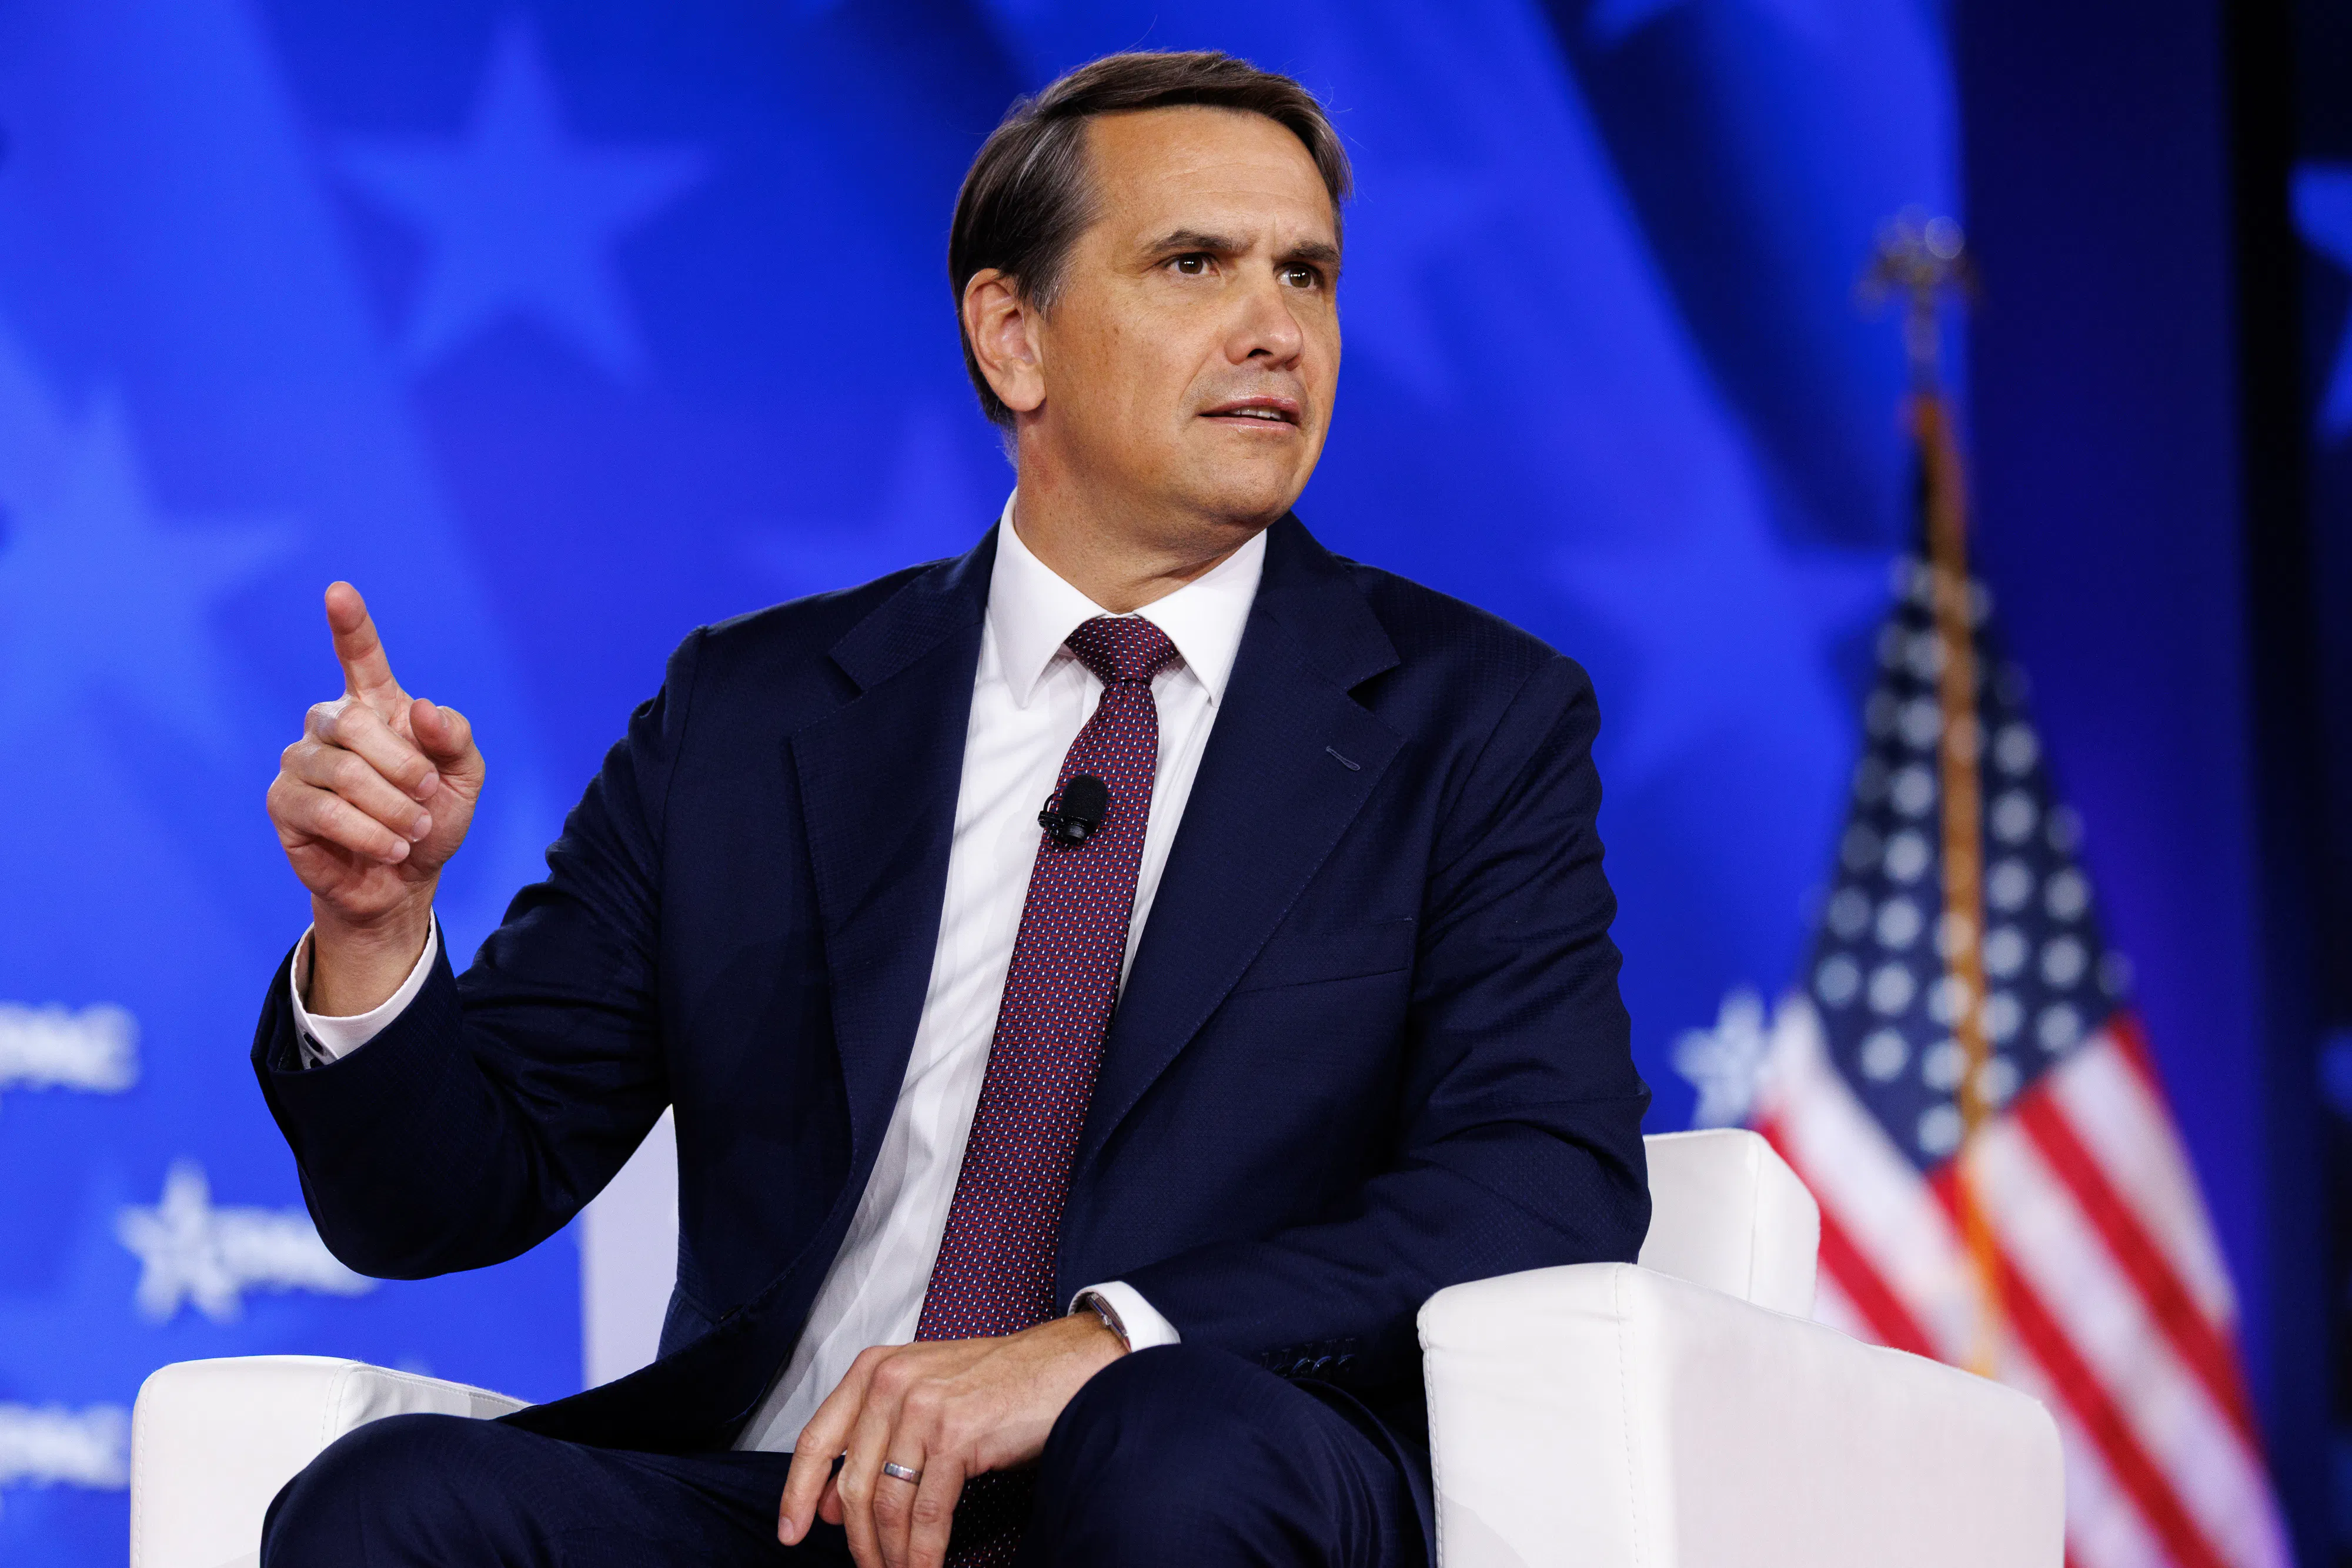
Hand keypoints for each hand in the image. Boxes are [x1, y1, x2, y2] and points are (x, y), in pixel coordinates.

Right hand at [265, 582, 483, 1010]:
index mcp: (375, 706)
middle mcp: (330, 724)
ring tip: (412, 831)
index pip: (359, 655)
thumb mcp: (465, 779)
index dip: (350, 624)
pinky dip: (366, 832)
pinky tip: (389, 848)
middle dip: (401, 765)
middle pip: (352, 722)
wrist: (405, 879)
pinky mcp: (284, 803)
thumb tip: (420, 709)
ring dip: (390, 806)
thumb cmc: (432, 819)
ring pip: (340, 770)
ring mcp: (300, 761)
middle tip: (428, 796)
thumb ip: (455, 738)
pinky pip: (322, 810)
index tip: (339, 591)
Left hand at [777, 1314, 1124, 1567]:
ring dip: (890, 1554)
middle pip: (853, 1484)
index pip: (817, 1439)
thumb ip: (876, 1439)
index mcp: (874, 1369)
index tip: (791, 1532)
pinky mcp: (956, 1434)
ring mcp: (923, 1406)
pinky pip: (926, 1513)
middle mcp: (891, 1382)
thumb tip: (834, 1506)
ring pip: (887, 1504)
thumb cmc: (999, 1383)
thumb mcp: (925, 1395)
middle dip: (858, 1540)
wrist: (1066, 1365)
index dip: (797, 1493)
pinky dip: (922, 1553)